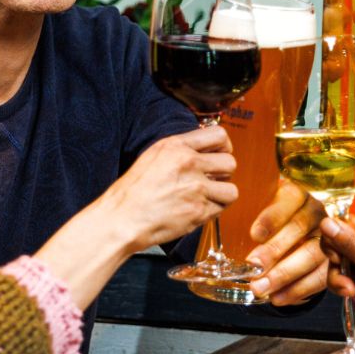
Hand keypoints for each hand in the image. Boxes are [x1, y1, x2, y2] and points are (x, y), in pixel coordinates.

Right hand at [101, 125, 237, 252]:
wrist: (123, 218)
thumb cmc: (133, 191)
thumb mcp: (154, 156)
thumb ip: (180, 150)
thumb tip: (205, 150)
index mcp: (176, 146)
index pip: (219, 135)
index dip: (224, 147)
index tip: (220, 155)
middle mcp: (189, 164)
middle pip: (230, 163)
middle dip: (224, 173)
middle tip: (212, 180)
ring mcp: (196, 188)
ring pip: (231, 190)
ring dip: (222, 195)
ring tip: (207, 197)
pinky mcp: (198, 211)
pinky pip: (221, 209)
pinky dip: (212, 211)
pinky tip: (197, 209)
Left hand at [244, 181, 328, 305]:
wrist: (300, 234)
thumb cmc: (273, 221)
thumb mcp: (262, 210)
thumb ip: (248, 213)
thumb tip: (219, 226)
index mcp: (296, 194)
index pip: (288, 200)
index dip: (272, 217)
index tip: (254, 234)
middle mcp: (316, 212)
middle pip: (300, 228)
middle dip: (275, 250)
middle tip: (254, 266)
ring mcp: (329, 237)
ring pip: (312, 254)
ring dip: (285, 274)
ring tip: (262, 288)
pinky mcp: (333, 262)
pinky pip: (321, 276)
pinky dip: (298, 290)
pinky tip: (278, 298)